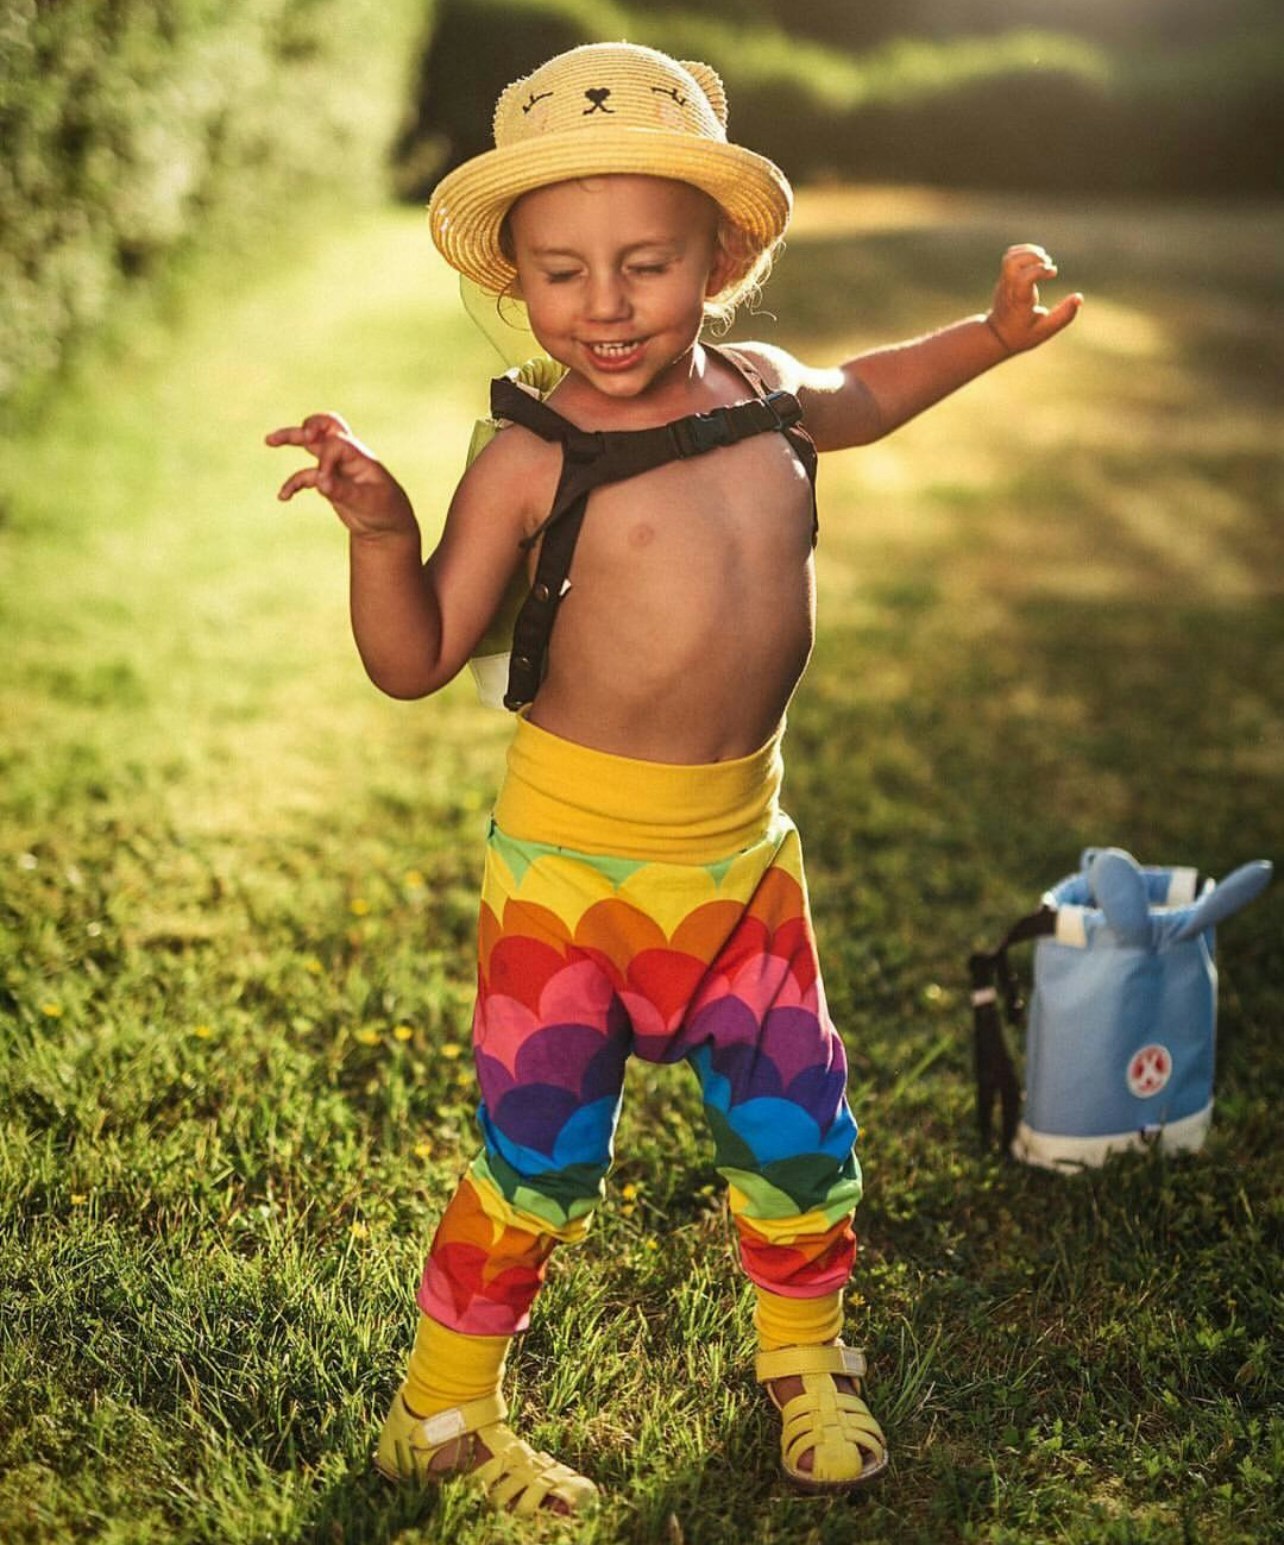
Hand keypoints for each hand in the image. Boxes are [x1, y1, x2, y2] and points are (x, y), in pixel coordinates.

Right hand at [265, 413, 415, 539]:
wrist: (388, 525)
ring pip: (311, 446)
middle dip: (306, 427)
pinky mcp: (328, 481)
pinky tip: (283, 497)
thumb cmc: (385, 510)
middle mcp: (347, 456)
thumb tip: (321, 482)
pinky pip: (307, 476)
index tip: (324, 482)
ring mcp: (336, 467)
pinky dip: (294, 484)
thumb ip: (344, 491)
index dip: (325, 459)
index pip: (335, 444)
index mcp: (360, 456)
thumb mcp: (368, 502)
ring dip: (291, 439)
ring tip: (268, 440)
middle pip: (324, 429)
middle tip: (292, 433)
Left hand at [986, 244, 1081, 353]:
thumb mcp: (1046, 330)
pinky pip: (1011, 256)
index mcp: (1019, 300)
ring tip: (1044, 261)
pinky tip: (1037, 261)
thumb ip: (1064, 315)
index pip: (1024, 277)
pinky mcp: (1004, 277)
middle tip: (1048, 266)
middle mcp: (1009, 288)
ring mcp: (1004, 281)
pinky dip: (1025, 252)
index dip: (1040, 270)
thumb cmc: (1023, 333)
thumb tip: (1079, 297)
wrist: (997, 336)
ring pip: (1011, 256)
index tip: (1053, 273)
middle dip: (1034, 256)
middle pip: (1013, 261)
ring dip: (1031, 252)